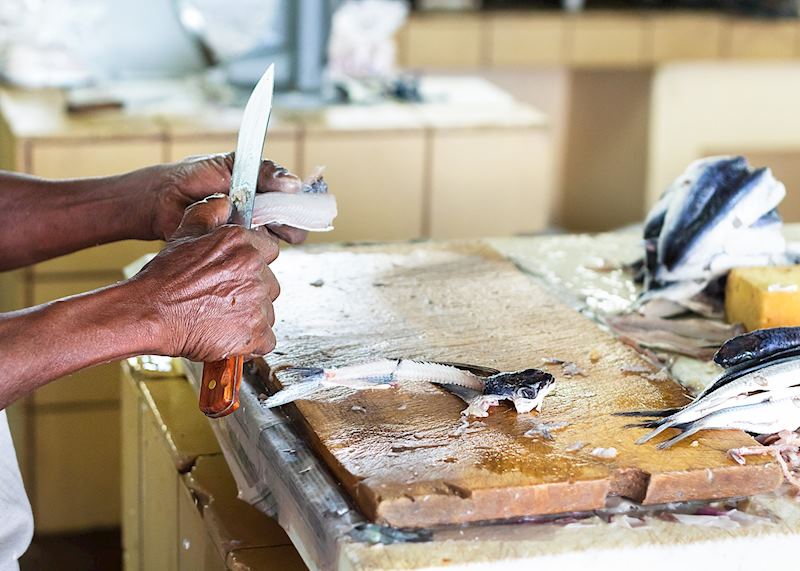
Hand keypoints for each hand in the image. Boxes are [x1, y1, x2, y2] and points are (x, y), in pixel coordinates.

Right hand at [133, 195, 280, 361]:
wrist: (150, 313)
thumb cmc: (164, 279)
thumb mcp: (183, 234)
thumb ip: (208, 214)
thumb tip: (225, 203)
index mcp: (242, 243)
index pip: (269, 250)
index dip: (254, 263)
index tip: (237, 275)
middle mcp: (254, 269)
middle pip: (270, 283)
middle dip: (252, 292)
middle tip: (223, 299)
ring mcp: (257, 302)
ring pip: (268, 311)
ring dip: (251, 317)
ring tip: (221, 318)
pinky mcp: (256, 332)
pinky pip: (267, 340)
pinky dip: (251, 343)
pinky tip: (229, 337)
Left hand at [145, 153, 307, 243]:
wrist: (163, 197)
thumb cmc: (195, 177)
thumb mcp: (233, 165)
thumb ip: (265, 172)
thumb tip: (295, 185)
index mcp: (267, 196)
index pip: (299, 205)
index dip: (303, 205)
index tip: (296, 199)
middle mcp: (263, 219)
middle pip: (294, 228)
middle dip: (289, 222)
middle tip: (274, 214)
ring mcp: (250, 238)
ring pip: (275, 245)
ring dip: (266, 232)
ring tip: (248, 219)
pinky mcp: (233, 254)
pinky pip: (250, 256)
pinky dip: (246, 245)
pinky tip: (234, 233)